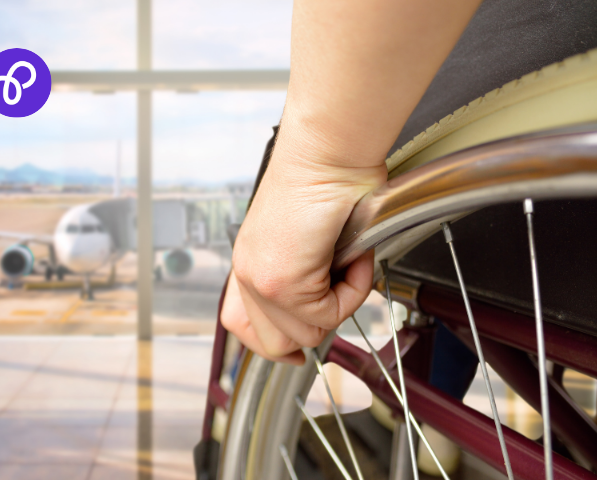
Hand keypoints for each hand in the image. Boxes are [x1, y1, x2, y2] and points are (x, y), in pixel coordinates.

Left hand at [220, 0, 480, 362]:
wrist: (328, 151)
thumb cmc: (326, 178)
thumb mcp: (307, 237)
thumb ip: (306, 274)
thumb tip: (326, 304)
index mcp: (251, 262)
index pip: (242, 324)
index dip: (274, 342)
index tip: (296, 351)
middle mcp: (248, 272)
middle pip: (273, 343)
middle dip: (314, 327)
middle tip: (339, 294)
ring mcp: (261, 279)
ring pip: (305, 334)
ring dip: (341, 303)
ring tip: (350, 262)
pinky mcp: (282, 281)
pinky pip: (328, 315)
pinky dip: (353, 291)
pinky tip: (354, 256)